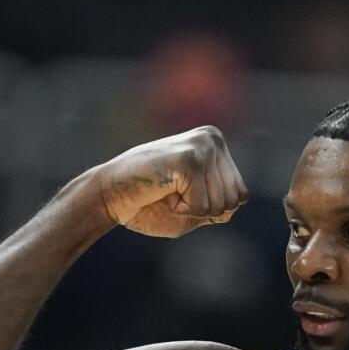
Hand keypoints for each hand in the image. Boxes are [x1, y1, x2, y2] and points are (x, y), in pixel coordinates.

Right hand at [97, 126, 248, 237]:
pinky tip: (162, 192)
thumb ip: (220, 205)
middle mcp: (212, 139)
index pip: (240, 195)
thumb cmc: (148, 203)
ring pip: (220, 205)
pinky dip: (182, 210)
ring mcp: (202, 146)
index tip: (181, 194)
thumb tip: (239, 201)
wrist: (108, 195)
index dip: (211, 209)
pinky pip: (202, 206)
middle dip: (204, 210)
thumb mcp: (195, 208)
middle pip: (234, 200)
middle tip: (173, 194)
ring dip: (191, 210)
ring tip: (167, 191)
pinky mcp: (190, 160)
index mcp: (216, 145)